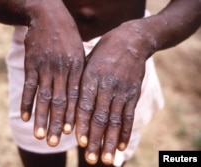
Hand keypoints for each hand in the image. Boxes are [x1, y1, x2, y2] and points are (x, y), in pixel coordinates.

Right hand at [20, 2, 84, 146]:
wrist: (48, 16)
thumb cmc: (67, 37)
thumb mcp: (80, 52)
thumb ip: (80, 73)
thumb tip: (82, 96)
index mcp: (77, 68)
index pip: (76, 97)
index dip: (74, 116)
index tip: (72, 133)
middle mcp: (62, 70)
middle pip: (60, 101)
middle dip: (58, 123)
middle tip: (55, 142)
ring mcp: (45, 67)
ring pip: (44, 97)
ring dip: (41, 118)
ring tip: (40, 135)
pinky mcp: (31, 64)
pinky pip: (28, 86)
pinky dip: (26, 102)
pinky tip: (24, 117)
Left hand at [76, 20, 154, 164]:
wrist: (131, 40)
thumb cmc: (103, 52)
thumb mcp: (88, 61)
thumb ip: (80, 82)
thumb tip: (68, 104)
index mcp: (91, 77)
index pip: (84, 104)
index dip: (81, 124)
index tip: (78, 141)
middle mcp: (106, 85)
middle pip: (99, 116)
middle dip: (94, 139)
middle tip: (90, 159)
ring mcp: (122, 90)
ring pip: (115, 120)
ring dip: (109, 141)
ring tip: (105, 159)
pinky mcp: (133, 93)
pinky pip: (129, 115)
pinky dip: (125, 132)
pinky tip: (121, 146)